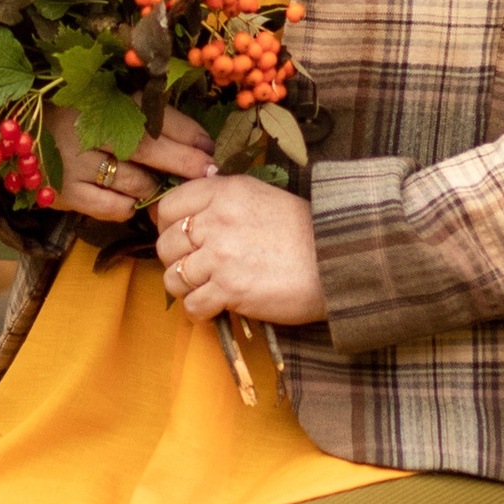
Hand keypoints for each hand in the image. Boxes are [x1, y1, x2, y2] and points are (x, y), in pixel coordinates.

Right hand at [47, 109, 214, 224]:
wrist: (15, 135)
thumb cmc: (74, 117)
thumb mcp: (104, 103)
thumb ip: (142, 115)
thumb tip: (196, 141)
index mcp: (104, 100)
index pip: (155, 115)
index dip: (188, 133)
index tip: (209, 146)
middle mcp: (89, 129)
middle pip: (149, 148)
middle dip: (185, 162)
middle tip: (209, 172)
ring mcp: (75, 163)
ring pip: (134, 182)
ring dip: (154, 187)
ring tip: (160, 185)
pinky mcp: (65, 193)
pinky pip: (112, 207)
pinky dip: (128, 206)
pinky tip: (130, 198)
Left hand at [154, 169, 327, 327]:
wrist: (337, 262)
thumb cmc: (304, 231)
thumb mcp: (261, 197)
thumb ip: (223, 200)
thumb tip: (187, 213)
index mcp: (225, 192)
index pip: (169, 206)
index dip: (167, 226)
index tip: (180, 238)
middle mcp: (218, 220)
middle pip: (166, 244)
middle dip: (175, 260)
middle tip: (195, 269)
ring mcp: (221, 256)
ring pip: (173, 277)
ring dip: (186, 288)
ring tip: (206, 290)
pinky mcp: (230, 290)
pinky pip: (191, 305)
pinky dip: (200, 311)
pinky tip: (217, 307)